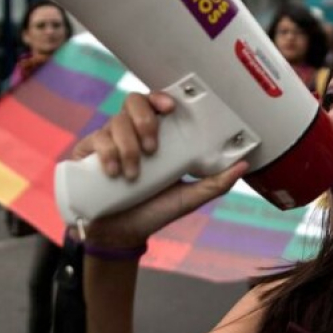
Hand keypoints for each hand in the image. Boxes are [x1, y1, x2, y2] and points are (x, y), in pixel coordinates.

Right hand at [72, 92, 247, 247]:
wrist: (121, 234)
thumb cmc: (154, 211)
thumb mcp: (188, 198)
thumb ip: (215, 183)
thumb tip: (243, 165)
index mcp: (157, 137)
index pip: (156, 103)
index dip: (161, 97)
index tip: (170, 108)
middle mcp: (131, 133)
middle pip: (133, 102)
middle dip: (144, 121)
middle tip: (152, 148)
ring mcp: (109, 140)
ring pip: (115, 122)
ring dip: (127, 146)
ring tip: (133, 174)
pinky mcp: (88, 153)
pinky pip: (96, 139)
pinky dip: (107, 153)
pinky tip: (113, 173)